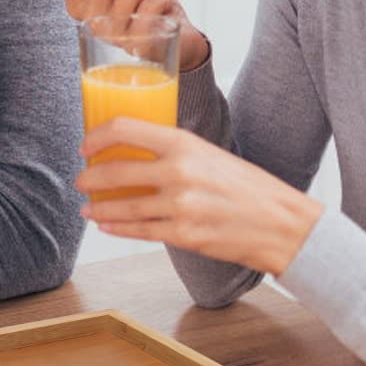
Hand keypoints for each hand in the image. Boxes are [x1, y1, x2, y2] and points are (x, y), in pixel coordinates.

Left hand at [77, 117, 322, 275]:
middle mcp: (178, 171)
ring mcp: (179, 206)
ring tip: (88, 207)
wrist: (282, 224)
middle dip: (90, 177)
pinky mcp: (183, 235)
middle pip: (115, 171)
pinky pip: (139, 231)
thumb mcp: (210, 154)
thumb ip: (175, 152)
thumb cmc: (249, 187)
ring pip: (122, 207)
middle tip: (83, 180)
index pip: (125, 129)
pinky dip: (117, 228)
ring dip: (99, 207)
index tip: (86, 146)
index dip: (97, 137)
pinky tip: (106, 225)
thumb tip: (137, 152)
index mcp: (185, 143)